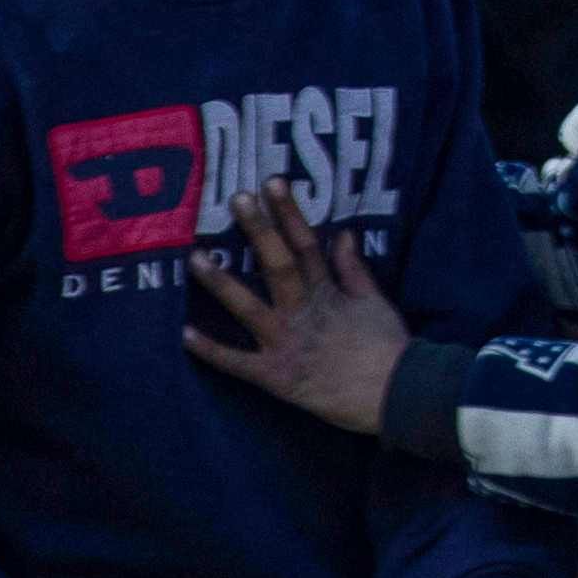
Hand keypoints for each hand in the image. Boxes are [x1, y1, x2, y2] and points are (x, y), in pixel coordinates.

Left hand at [180, 179, 411, 431]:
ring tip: (195, 258)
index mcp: (329, 293)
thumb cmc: (387, 347)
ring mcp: (287, 343)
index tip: (273, 183)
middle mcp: (304, 312)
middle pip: (277, 264)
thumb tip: (342, 233)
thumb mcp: (375, 301)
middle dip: (257, 230)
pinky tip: (183, 334)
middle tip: (236, 199)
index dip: (289, 213)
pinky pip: (237, 362)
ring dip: (222, 283)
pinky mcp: (274, 376)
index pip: (307, 243)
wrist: (394, 394)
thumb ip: (353, 269)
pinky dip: (210, 349)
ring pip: (249, 308)